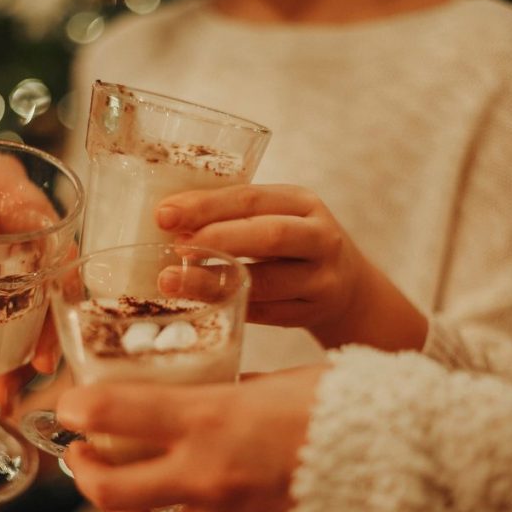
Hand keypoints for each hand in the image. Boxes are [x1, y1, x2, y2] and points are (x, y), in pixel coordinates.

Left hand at [0, 152, 61, 372]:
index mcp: (1, 184)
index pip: (51, 228)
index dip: (61, 279)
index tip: (50, 315)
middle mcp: (18, 216)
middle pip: (54, 273)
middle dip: (47, 329)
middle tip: (33, 370)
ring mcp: (14, 251)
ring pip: (40, 301)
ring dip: (27, 348)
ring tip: (2, 389)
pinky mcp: (3, 281)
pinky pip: (17, 314)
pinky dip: (8, 348)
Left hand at [56, 367, 327, 511]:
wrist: (394, 456)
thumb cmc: (335, 404)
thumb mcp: (268, 382)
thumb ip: (223, 391)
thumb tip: (194, 392)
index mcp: (210, 418)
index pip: (113, 412)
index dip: (77, 408)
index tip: (71, 404)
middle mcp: (206, 472)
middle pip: (109, 487)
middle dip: (82, 471)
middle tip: (82, 454)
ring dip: (121, 509)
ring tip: (121, 491)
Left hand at [155, 184, 425, 349]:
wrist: (348, 286)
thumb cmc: (292, 243)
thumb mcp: (276, 215)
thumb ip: (232, 214)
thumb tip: (167, 216)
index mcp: (303, 202)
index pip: (251, 198)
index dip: (206, 206)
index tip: (164, 214)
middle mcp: (320, 237)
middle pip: (269, 236)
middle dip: (217, 239)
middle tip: (175, 247)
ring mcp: (321, 278)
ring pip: (265, 281)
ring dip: (213, 281)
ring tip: (171, 280)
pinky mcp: (313, 311)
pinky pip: (265, 313)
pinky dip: (230, 305)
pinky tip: (198, 301)